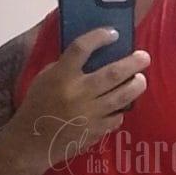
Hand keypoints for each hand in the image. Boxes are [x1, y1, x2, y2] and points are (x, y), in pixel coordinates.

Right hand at [12, 28, 149, 174]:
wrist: (31, 141)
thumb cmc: (38, 105)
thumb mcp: (45, 78)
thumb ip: (66, 66)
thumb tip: (95, 53)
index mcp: (60, 76)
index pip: (81, 48)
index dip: (99, 37)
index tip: (113, 33)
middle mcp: (77, 93)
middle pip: (113, 73)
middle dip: (133, 63)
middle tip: (144, 57)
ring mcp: (88, 114)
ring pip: (122, 97)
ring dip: (136, 85)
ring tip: (141, 79)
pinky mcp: (95, 131)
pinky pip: (117, 118)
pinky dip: (121, 110)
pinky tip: (122, 105)